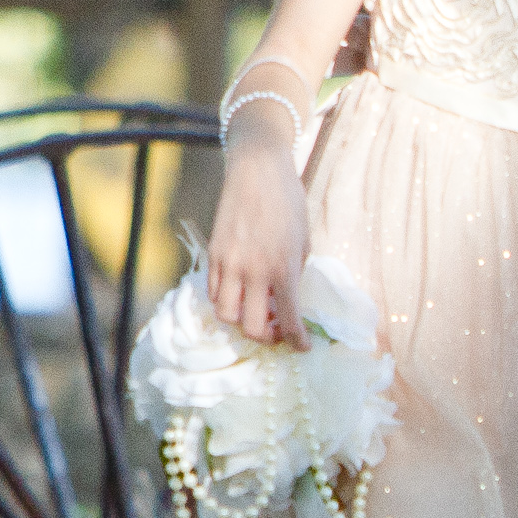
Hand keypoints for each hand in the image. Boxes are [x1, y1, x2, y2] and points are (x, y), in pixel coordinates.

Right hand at [204, 130, 309, 347]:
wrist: (257, 170)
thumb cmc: (289, 203)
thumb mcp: (303, 241)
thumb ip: (295, 273)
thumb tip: (289, 300)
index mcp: (283, 268)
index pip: (288, 320)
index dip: (297, 341)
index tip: (302, 347)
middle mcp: (253, 270)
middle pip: (250, 327)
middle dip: (265, 337)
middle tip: (276, 331)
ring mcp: (229, 263)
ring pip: (225, 315)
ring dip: (241, 322)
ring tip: (254, 313)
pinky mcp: (213, 254)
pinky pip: (213, 292)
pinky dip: (226, 302)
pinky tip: (239, 294)